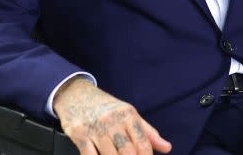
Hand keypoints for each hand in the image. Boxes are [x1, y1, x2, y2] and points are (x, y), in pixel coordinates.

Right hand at [54, 77, 171, 154]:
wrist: (75, 94)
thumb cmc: (105, 107)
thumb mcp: (129, 114)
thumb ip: (148, 132)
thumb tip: (167, 148)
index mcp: (128, 115)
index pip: (143, 142)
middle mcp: (112, 120)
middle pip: (127, 151)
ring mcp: (95, 128)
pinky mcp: (78, 134)